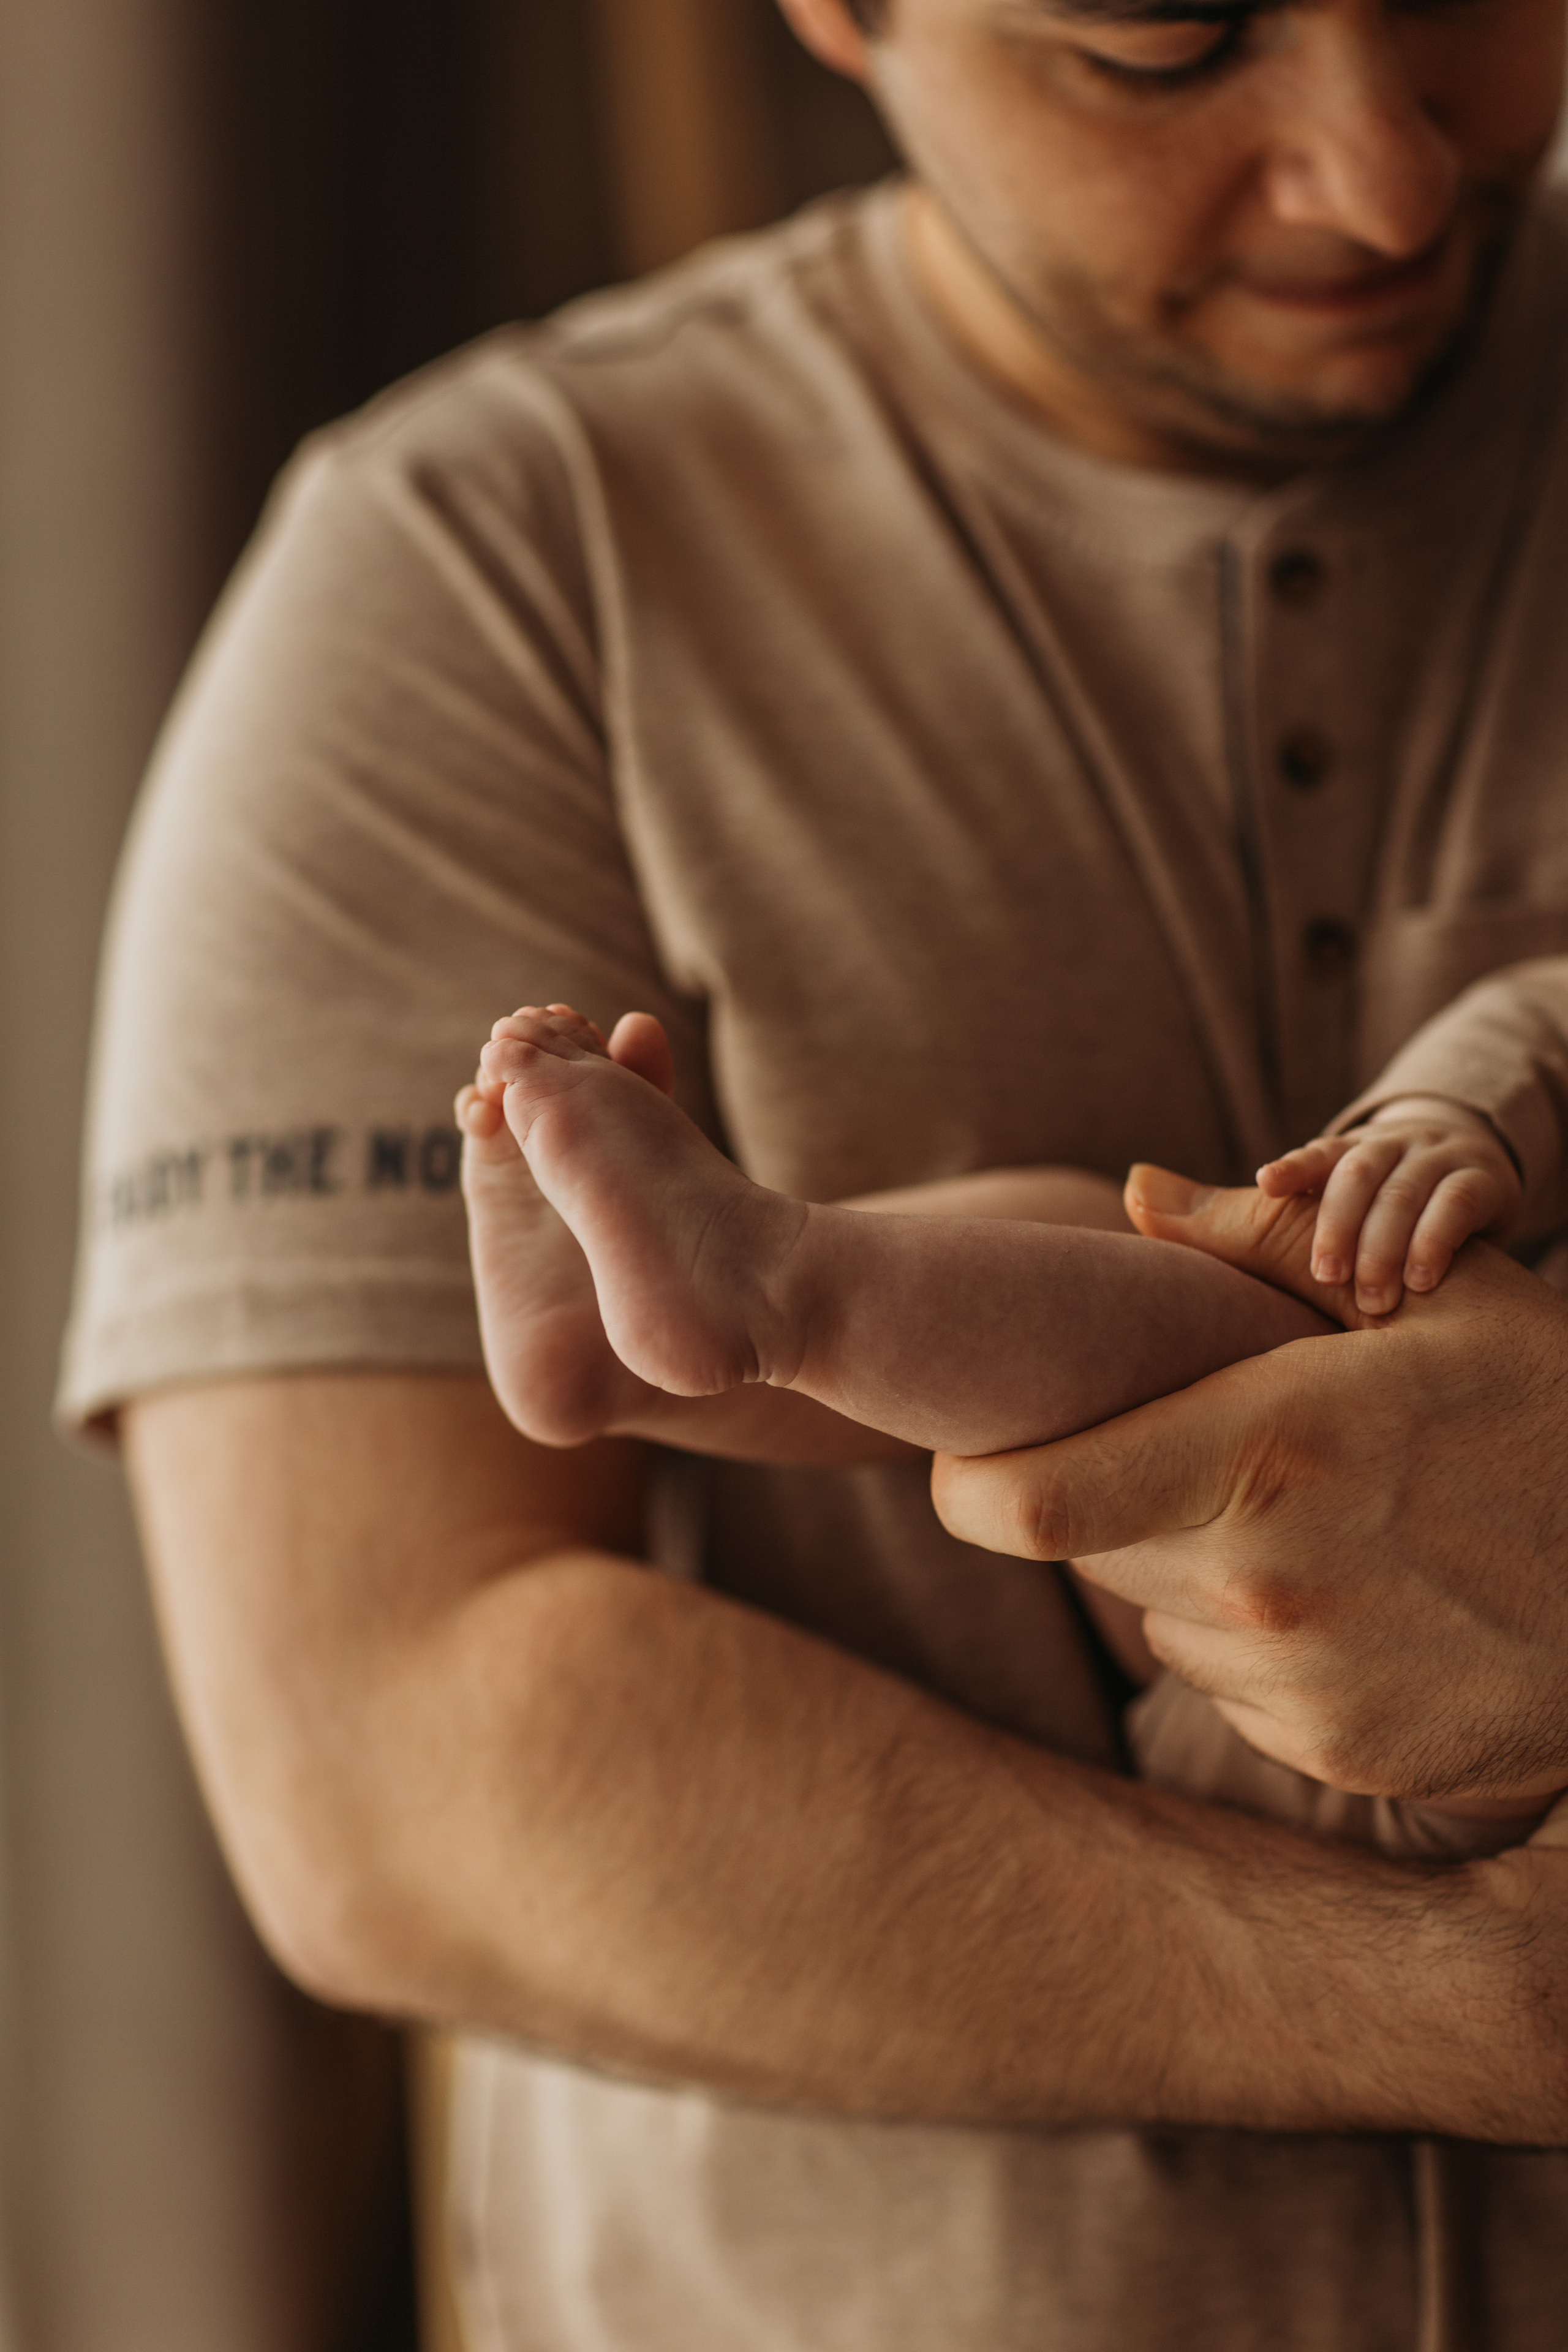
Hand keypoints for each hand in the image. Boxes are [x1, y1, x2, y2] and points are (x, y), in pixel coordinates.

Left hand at [930, 1172, 1567, 1808]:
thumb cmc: (1550, 1421)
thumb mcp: (1436, 1300)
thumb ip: (1266, 1241)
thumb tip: (1135, 1189)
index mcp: (1270, 1447)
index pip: (1028, 1500)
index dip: (968, 1486)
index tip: (965, 1461)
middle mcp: (1263, 1580)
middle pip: (1086, 1550)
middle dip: (1110, 1499)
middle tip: (1197, 1457)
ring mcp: (1297, 1682)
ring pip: (1160, 1619)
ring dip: (1194, 1572)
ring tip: (1314, 1524)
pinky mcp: (1331, 1752)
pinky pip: (1232, 1686)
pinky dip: (1262, 1643)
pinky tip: (1357, 1600)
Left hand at [1257, 1094, 1520, 1315]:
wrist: (1482, 1170)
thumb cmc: (1393, 1209)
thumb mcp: (1349, 1202)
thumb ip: (1283, 1219)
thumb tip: (1181, 1222)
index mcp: (1354, 1150)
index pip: (1320, 1154)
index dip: (1294, 1168)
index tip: (1266, 1185)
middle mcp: (1395, 1145)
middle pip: (1359, 1174)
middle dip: (1339, 1226)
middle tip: (1326, 1279)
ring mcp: (1440, 1157)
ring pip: (1405, 1193)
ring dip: (1384, 1247)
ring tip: (1373, 1301)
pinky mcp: (1484, 1180)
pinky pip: (1456, 1203)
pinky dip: (1434, 1241)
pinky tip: (1420, 1280)